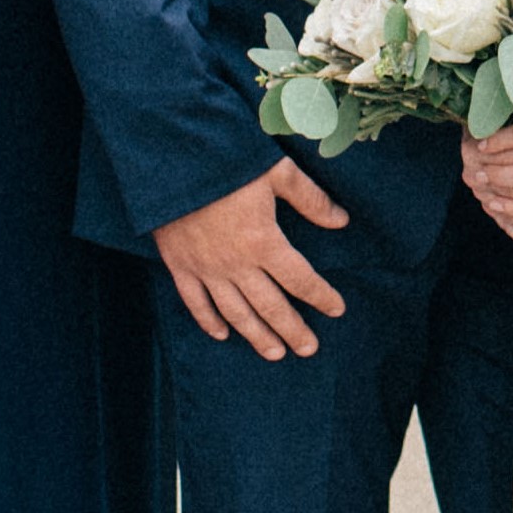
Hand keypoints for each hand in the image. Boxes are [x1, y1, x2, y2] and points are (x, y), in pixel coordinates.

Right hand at [154, 157, 353, 358]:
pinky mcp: (179, 265)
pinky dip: (208, 321)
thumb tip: (341, 221)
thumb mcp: (276, 172)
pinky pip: (195, 302)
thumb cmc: (227, 160)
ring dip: (257, 335)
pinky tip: (222, 335)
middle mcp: (236, 263)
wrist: (170, 159)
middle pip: (271, 306)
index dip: (321, 296)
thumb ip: (310, 199)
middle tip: (309, 349)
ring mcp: (206, 268)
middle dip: (293, 329)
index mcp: (264, 242)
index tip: (337, 309)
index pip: (300, 279)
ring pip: (236, 312)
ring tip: (275, 353)